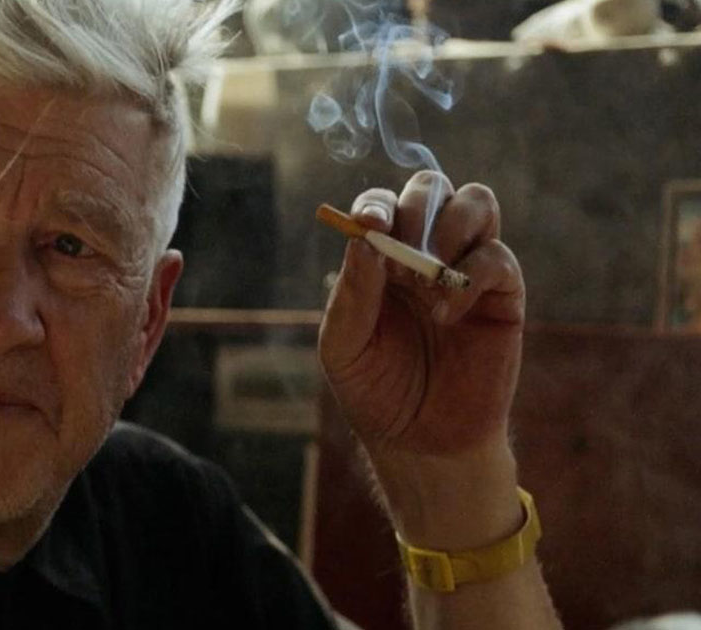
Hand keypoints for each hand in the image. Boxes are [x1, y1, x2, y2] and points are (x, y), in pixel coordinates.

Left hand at [318, 171, 524, 456]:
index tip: (370, 224)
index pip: (382, 206)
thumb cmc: (375, 390)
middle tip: (403, 252)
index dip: (377, 204)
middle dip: (417, 208)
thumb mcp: (344, 346)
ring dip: (450, 227)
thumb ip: (352, 293)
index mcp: (380, 258)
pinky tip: (444, 316)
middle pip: (431, 188)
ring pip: (476, 202)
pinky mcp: (502, 295)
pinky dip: (470, 275)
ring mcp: (466, 268)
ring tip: (427, 277)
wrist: (420, 440)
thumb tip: (366, 238)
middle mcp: (424, 252)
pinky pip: (497, 257)